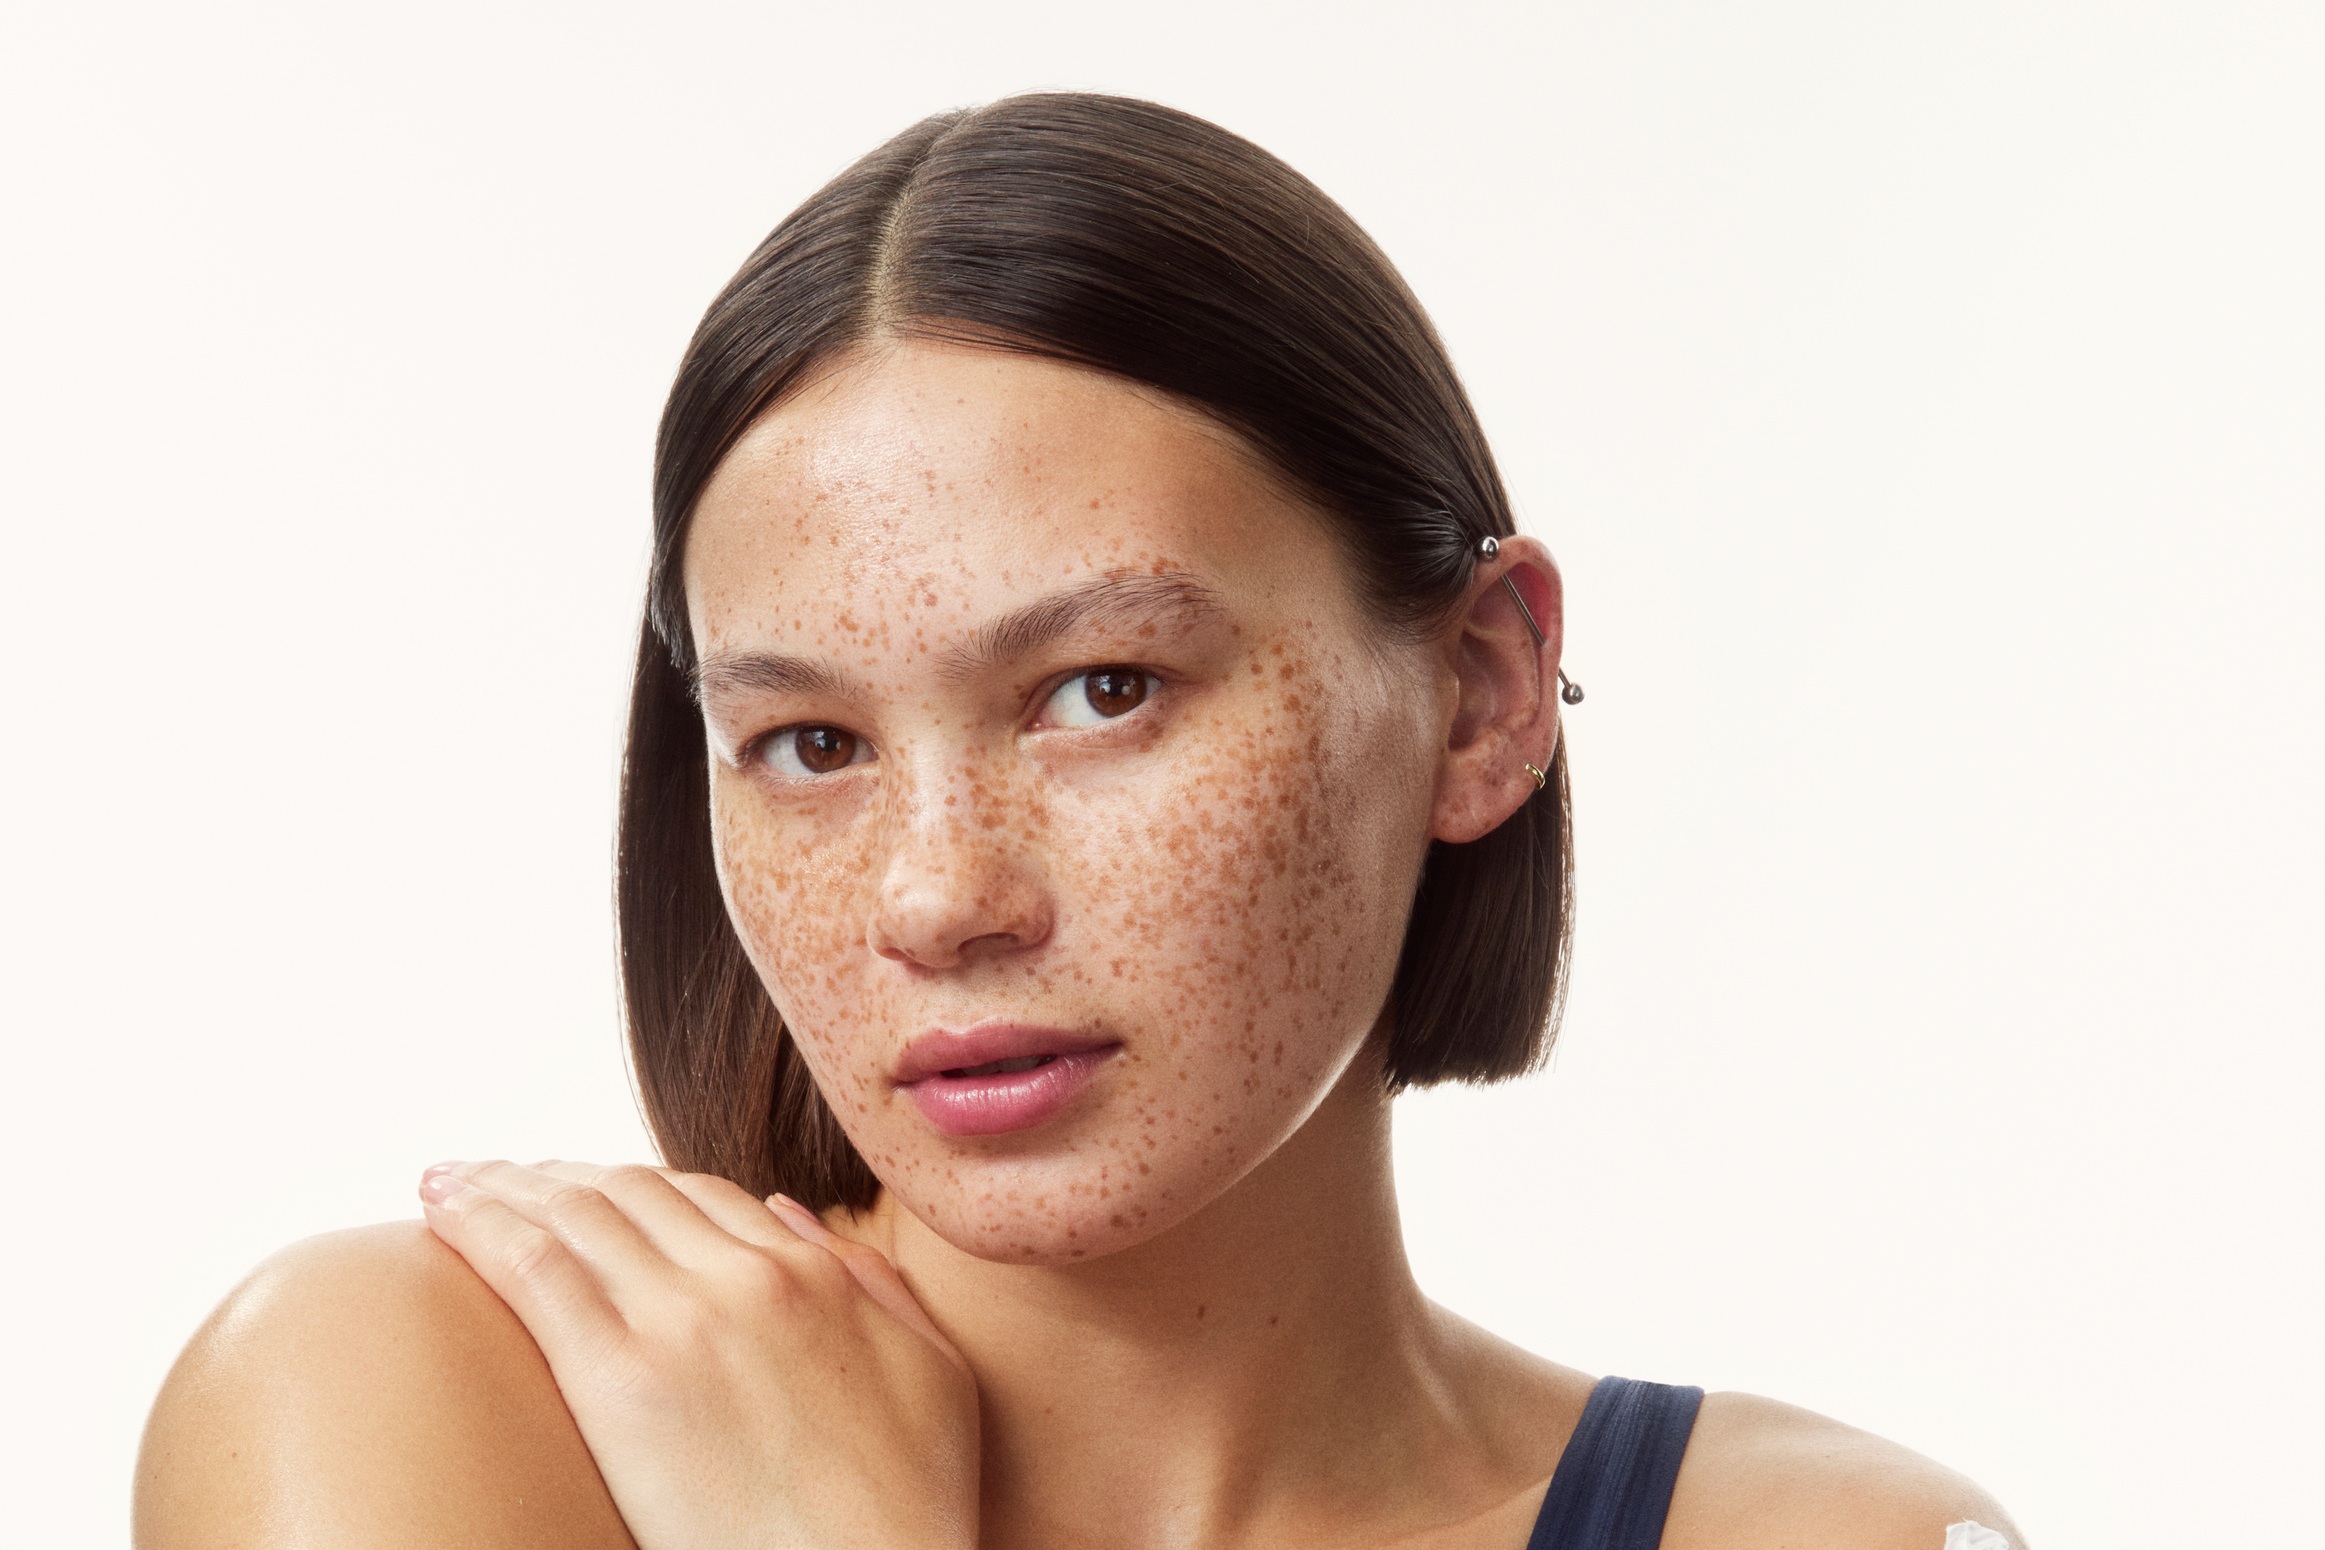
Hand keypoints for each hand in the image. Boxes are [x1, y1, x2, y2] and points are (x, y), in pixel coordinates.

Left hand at [420, 1159, 978, 1549]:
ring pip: (574, 1212)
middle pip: (629, 1192)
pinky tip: (441, 1212)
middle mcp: (748, 1276)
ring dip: (502, 1186)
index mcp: (817, 1275)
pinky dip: (481, 1224)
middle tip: (494, 1176)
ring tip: (447, 1182)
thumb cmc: (910, 1508)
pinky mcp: (623, 1377)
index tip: (581, 1187)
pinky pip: (536, 1269)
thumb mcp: (931, 1372)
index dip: (630, 1186)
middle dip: (552, 1175)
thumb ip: (872, 1283)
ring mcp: (684, 1319)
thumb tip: (793, 1215)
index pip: (701, 1197)